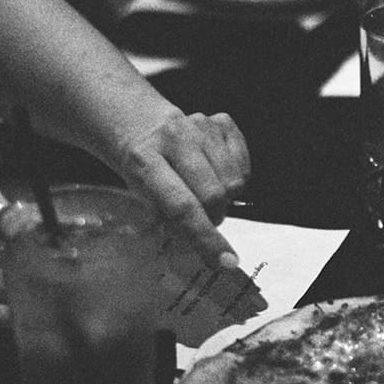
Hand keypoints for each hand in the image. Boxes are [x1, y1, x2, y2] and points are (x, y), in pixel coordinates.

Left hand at [114, 108, 250, 267]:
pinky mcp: (222, 121)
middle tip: (202, 218)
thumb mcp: (139, 196)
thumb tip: (199, 250)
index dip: (205, 237)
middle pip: (214, 194)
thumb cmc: (142, 169)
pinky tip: (215, 173)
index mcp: (144, 160)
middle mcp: (174, 137)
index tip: (226, 262)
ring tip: (204, 192)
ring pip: (234, 181)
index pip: (181, 206)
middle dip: (214, 217)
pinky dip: (235, 177)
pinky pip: (244, 165)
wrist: (142, 126)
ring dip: (225, 198)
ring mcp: (201, 125)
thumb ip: (166, 220)